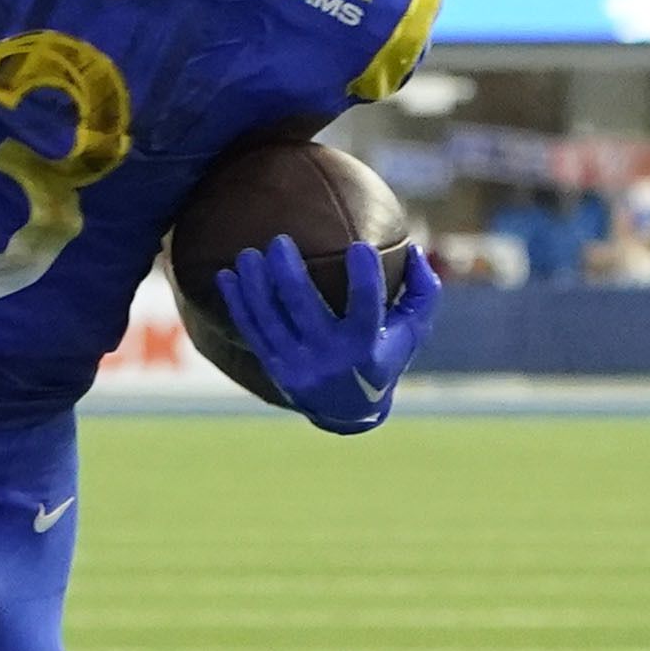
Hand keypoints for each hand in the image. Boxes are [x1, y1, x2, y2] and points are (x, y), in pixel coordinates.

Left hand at [214, 234, 440, 433]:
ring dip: (254, 285)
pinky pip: (251, 331)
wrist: (347, 409)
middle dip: (287, 273)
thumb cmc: (384, 354)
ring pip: (270, 319)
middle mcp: (329, 357)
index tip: (360, 246)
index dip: (364, 278)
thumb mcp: (412, 331)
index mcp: (365, 346)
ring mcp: (298, 364)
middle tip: (278, 241)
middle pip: (303, 309)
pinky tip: (226, 276)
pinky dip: (237, 303)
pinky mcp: (275, 366)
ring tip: (247, 254)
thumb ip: (423, 291)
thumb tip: (414, 249)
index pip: (366, 308)